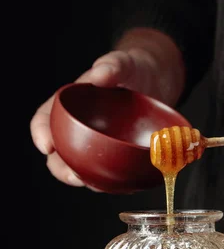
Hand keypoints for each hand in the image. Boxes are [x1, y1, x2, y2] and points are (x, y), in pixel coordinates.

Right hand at [30, 28, 184, 189]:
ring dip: (87, 180)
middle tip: (74, 176)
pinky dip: (112, 180)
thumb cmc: (134, 70)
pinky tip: (122, 186)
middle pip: (60, 150)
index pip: (45, 118)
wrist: (157, 80)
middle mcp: (81, 125)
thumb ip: (112, 65)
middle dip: (62, 167)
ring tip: (98, 186)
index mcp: (71, 103)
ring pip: (83, 165)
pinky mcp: (118, 152)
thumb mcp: (124, 63)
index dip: (41, 132)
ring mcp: (99, 141)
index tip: (46, 146)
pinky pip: (109, 169)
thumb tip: (101, 75)